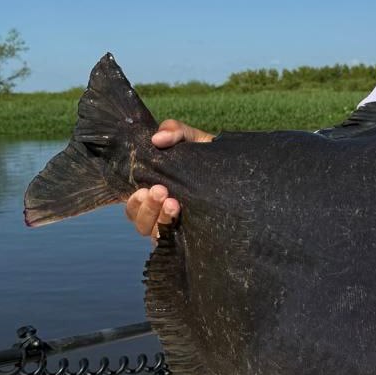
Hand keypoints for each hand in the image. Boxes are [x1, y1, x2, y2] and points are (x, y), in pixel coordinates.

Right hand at [124, 119, 212, 236]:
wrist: (241, 173)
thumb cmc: (209, 157)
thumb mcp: (193, 139)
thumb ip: (176, 132)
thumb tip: (158, 138)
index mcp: (155, 194)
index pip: (134, 205)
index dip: (135, 201)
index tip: (146, 189)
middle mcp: (162, 214)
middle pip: (141, 222)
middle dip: (147, 208)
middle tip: (161, 192)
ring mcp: (178, 227)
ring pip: (155, 234)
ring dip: (161, 219)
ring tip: (174, 204)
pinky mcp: (194, 237)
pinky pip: (177, 243)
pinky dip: (176, 232)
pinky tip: (185, 220)